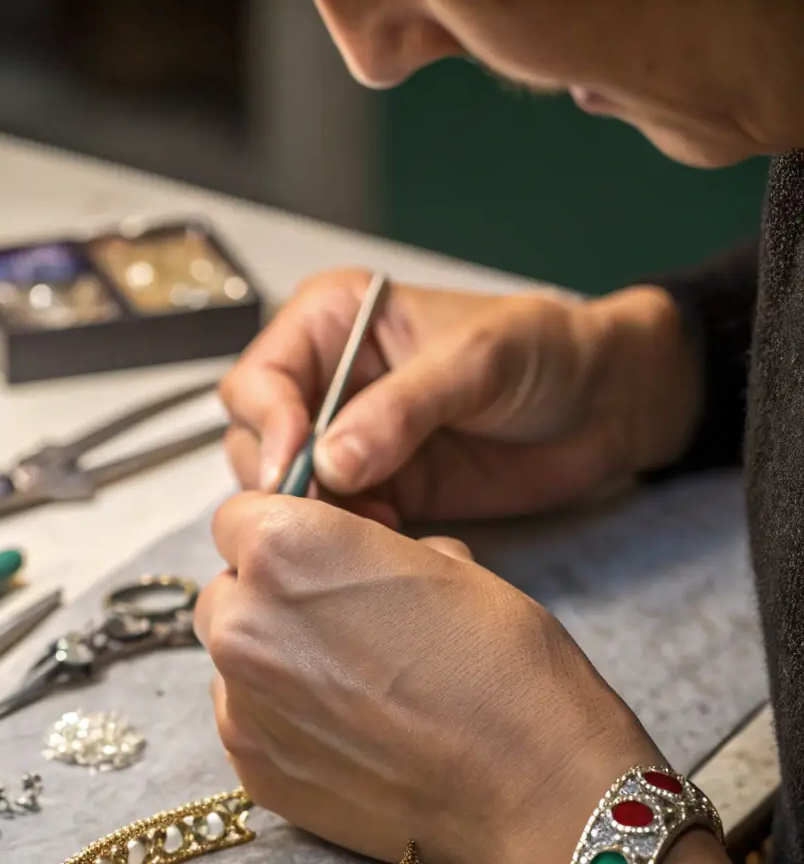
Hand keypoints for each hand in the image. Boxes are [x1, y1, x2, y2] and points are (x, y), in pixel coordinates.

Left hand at [195, 492, 658, 863]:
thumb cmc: (502, 663)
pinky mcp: (252, 770)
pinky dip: (281, 720)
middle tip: (338, 625)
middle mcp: (242, 623)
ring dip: (272, 660)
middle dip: (269, 597)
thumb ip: (365, 549)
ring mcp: (240, 705)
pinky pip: (248, 722)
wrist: (528, 785)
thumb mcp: (445, 561)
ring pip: (232, 661)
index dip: (283, 532)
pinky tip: (348, 733)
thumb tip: (351, 562)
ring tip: (350, 686)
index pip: (239, 518)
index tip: (318, 556)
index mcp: (284, 548)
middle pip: (227, 592)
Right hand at [221, 270, 700, 525]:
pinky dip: (351, 539)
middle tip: (335, 506)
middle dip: (286, 481)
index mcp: (333, 324)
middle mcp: (327, 383)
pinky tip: (392, 537)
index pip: (260, 378)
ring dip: (319, 516)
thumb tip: (330, 463)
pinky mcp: (381, 491)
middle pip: (258, 442)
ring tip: (377, 520)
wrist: (605, 404)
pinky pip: (339, 524)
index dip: (268, 424)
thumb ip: (402, 409)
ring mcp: (350, 442)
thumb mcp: (476, 361)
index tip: (294, 466)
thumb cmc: (546, 351)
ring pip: (291, 493)